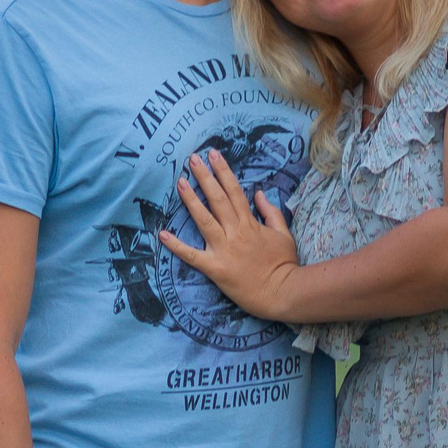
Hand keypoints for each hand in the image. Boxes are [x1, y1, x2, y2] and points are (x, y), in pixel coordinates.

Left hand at [157, 149, 301, 317]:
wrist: (283, 293)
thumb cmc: (284, 264)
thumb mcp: (284, 233)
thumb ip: (271, 212)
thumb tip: (258, 193)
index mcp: (250, 223)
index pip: (234, 191)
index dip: (223, 171)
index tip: (213, 155)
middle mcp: (235, 232)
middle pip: (217, 199)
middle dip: (204, 177)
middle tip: (192, 159)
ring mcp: (224, 249)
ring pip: (204, 219)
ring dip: (191, 200)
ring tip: (180, 183)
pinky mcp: (215, 268)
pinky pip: (192, 256)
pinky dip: (176, 246)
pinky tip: (163, 234)